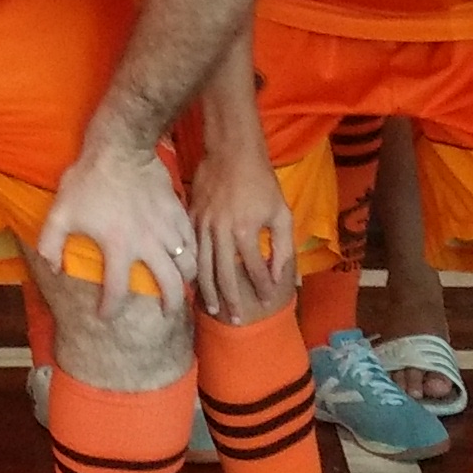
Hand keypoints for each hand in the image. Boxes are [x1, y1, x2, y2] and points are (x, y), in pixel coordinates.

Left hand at [39, 136, 192, 311]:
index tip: (106, 315)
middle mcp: (148, 243)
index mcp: (118, 247)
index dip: (110, 309)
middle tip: (166, 313)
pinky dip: (192, 253)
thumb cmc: (88, 179)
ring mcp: (166, 227)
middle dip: (169, 304)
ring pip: (187, 263)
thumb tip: (53, 269)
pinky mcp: (177, 211)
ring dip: (186, 280)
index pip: (117, 291)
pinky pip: (192, 239)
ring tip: (182, 286)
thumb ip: (50, 244)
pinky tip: (187, 257)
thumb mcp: (60, 212)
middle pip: (169, 285)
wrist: (120, 146)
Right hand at [191, 141, 296, 321]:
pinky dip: (192, 268)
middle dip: (232, 300)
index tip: (267, 302)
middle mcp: (221, 232)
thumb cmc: (261, 182)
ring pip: (202, 266)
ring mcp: (202, 225)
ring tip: (212, 309)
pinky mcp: (190, 218)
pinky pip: (190, 249)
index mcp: (246, 231)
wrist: (231, 152)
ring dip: (208, 291)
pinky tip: (195, 282)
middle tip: (236, 320)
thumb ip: (283, 247)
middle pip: (225, 276)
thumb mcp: (281, 213)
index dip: (263, 288)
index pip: (256, 269)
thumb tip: (281, 277)